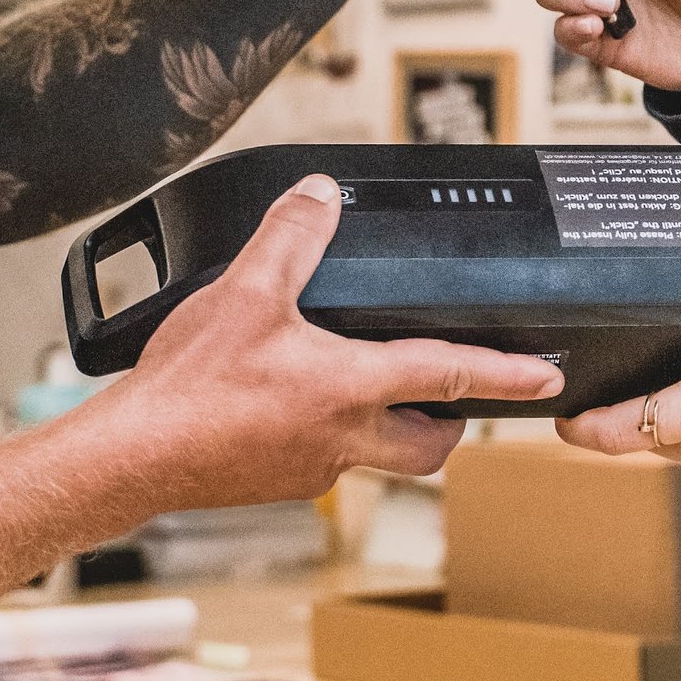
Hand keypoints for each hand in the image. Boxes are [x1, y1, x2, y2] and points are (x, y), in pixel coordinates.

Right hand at [76, 177, 559, 497]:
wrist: (133, 460)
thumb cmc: (190, 390)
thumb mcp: (245, 292)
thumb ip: (291, 238)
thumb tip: (321, 197)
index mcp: (351, 389)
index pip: (453, 378)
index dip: (508, 375)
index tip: (547, 380)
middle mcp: (344, 439)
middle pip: (430, 445)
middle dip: (453, 421)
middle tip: (457, 396)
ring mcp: (312, 469)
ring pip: (378, 456)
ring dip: (389, 427)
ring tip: (370, 389)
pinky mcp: (277, 483)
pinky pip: (325, 461)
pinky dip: (329, 434)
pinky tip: (294, 405)